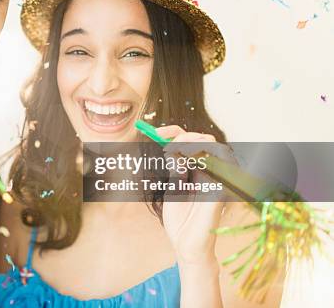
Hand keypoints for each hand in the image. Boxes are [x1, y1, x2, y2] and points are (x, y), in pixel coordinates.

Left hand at [156, 125, 230, 266]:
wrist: (185, 245)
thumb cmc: (180, 220)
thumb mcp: (173, 187)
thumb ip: (175, 167)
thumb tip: (171, 148)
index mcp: (201, 171)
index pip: (194, 141)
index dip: (175, 132)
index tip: (155, 133)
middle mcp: (214, 172)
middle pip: (205, 139)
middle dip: (182, 137)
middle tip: (164, 146)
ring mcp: (221, 179)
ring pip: (215, 146)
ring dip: (191, 144)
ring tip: (172, 154)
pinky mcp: (223, 189)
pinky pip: (220, 163)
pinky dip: (199, 157)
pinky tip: (182, 165)